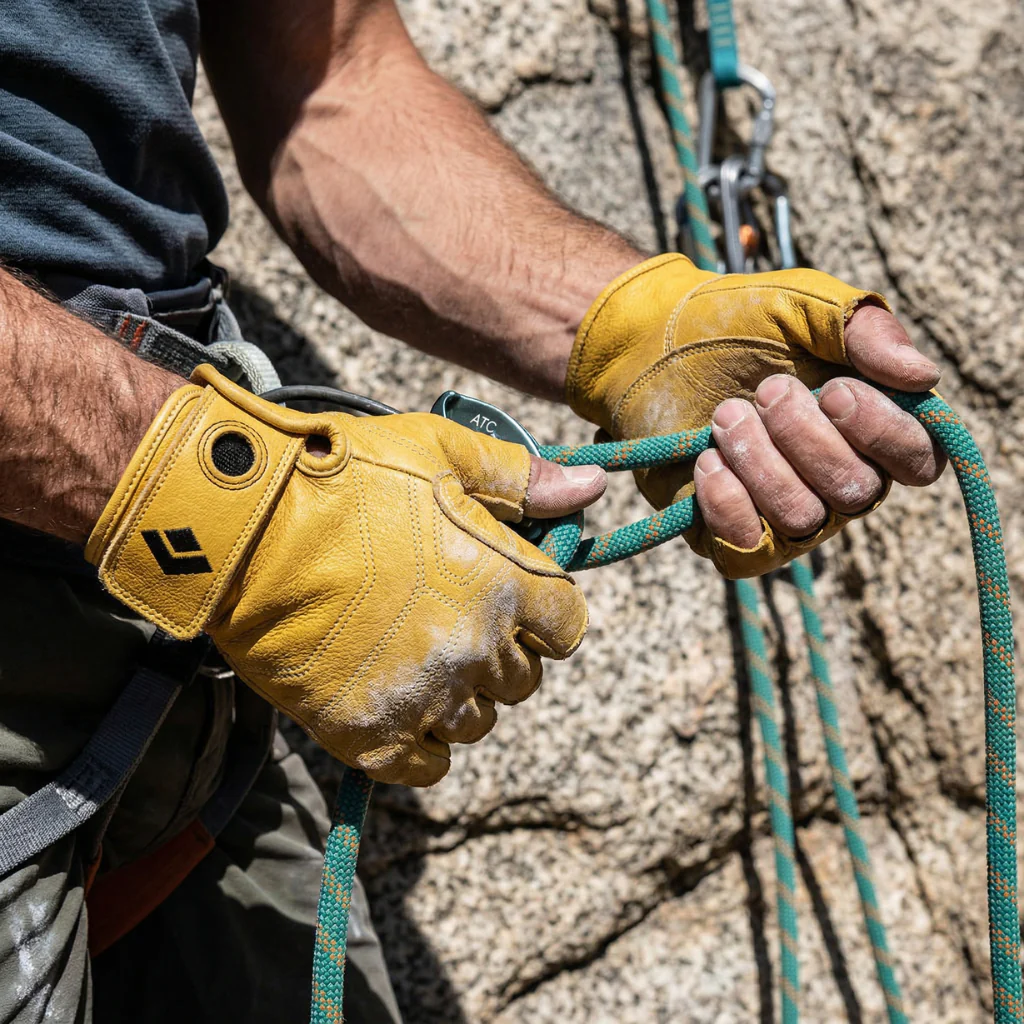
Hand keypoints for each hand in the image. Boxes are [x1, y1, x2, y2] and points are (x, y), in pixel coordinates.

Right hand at [86, 367, 603, 785]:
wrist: (241, 525)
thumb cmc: (341, 476)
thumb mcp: (439, 451)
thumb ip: (521, 477)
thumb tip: (591, 488)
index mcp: (504, 580)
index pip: (566, 626)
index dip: (541, 613)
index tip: (509, 599)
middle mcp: (476, 647)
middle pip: (522, 679)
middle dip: (499, 652)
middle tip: (449, 620)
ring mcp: (424, 697)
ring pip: (477, 722)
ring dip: (459, 695)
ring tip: (413, 656)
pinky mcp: (368, 735)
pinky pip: (429, 766)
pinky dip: (423, 744)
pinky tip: (398, 704)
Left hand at [694, 305, 944, 548]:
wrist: (653, 341)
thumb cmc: (739, 322)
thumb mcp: (807, 305)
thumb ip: (866, 330)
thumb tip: (923, 377)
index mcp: (870, 427)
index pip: (917, 460)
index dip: (883, 434)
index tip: (836, 391)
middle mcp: (837, 478)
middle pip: (856, 492)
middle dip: (804, 438)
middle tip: (764, 391)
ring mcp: (785, 509)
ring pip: (802, 518)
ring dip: (761, 462)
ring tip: (725, 417)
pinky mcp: (731, 530)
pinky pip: (748, 549)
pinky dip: (728, 504)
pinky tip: (707, 462)